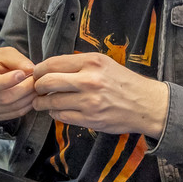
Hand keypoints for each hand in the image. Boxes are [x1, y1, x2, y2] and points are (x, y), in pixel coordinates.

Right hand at [0, 47, 36, 120]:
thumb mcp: (2, 53)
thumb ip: (16, 59)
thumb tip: (30, 70)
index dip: (5, 81)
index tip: (21, 73)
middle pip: (2, 97)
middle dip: (23, 88)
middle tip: (36, 79)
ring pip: (10, 107)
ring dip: (28, 97)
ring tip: (36, 86)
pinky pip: (14, 114)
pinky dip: (27, 105)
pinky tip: (32, 95)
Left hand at [30, 52, 168, 137]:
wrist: (146, 104)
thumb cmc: (124, 82)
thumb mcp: (104, 63)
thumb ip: (79, 64)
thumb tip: (51, 68)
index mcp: (92, 62)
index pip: (52, 63)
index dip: (39, 70)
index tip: (37, 74)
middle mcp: (89, 80)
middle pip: (47, 82)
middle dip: (37, 86)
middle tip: (37, 89)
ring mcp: (89, 101)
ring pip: (51, 102)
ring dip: (42, 103)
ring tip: (42, 102)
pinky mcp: (90, 119)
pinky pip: (61, 116)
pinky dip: (54, 113)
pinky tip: (57, 110)